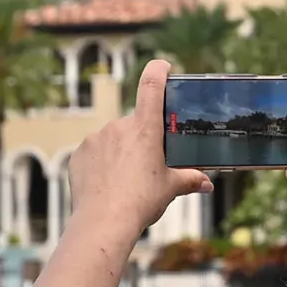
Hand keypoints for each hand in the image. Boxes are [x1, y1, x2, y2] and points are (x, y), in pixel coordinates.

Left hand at [67, 59, 212, 235]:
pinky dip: (102, 164)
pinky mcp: (80, 153)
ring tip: (126, 181)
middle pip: (135, 124)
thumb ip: (189, 179)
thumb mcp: (170, 188)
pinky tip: (108, 184)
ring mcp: (96, 139)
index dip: (158, 71)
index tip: (162, 66)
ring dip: (121, 152)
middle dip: (142, 140)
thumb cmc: (141, 202)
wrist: (103, 221)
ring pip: (114, 140)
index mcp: (145, 129)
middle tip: (148, 166)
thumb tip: (207, 183)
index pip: (151, 86)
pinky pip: (95, 153)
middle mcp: (119, 127)